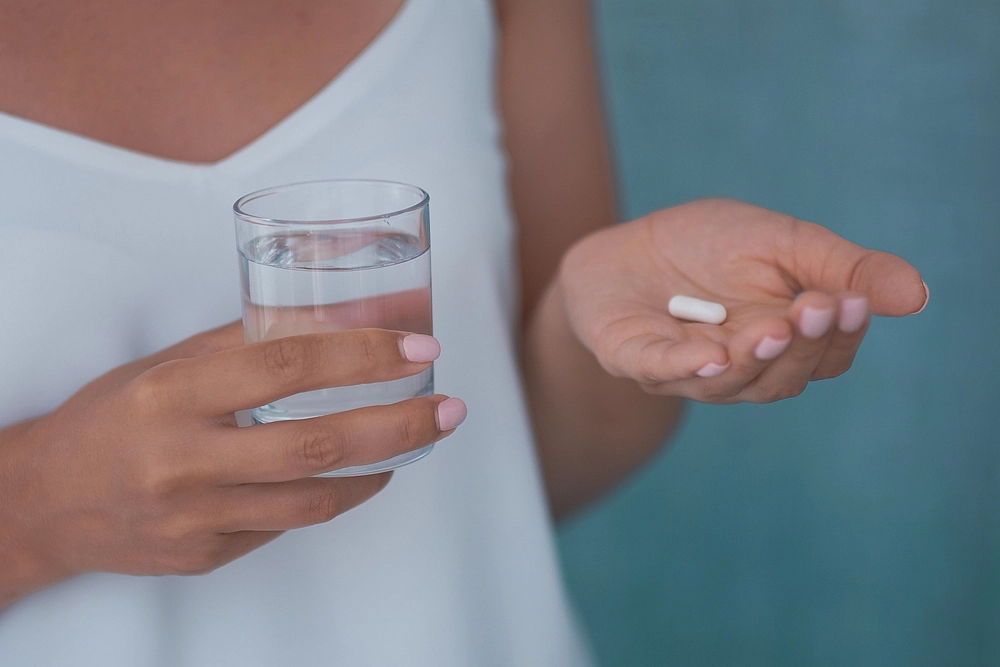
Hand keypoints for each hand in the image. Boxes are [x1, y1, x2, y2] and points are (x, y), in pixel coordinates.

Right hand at [0, 323, 464, 606]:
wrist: (48, 502)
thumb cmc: (112, 418)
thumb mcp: (166, 364)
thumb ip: (242, 346)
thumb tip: (330, 324)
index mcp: (173, 393)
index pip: (287, 365)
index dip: (363, 355)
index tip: (418, 347)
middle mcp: (185, 459)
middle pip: (318, 445)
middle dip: (400, 425)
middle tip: (449, 408)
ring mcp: (197, 517)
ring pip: (314, 500)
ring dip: (380, 468)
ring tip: (415, 439)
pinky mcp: (206, 556)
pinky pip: (285, 526)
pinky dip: (331, 496)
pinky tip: (353, 473)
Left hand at [559, 198, 927, 402]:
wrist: (624, 248)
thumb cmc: (708, 247)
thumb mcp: (783, 242)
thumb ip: (843, 268)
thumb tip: (918, 294)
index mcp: (781, 345)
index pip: (825, 358)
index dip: (841, 336)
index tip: (853, 301)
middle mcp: (739, 369)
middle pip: (782, 378)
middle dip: (801, 345)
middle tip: (817, 309)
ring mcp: (685, 371)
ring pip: (729, 382)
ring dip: (754, 358)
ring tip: (773, 327)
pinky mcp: (632, 358)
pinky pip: (661, 370)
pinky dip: (687, 365)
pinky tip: (712, 354)